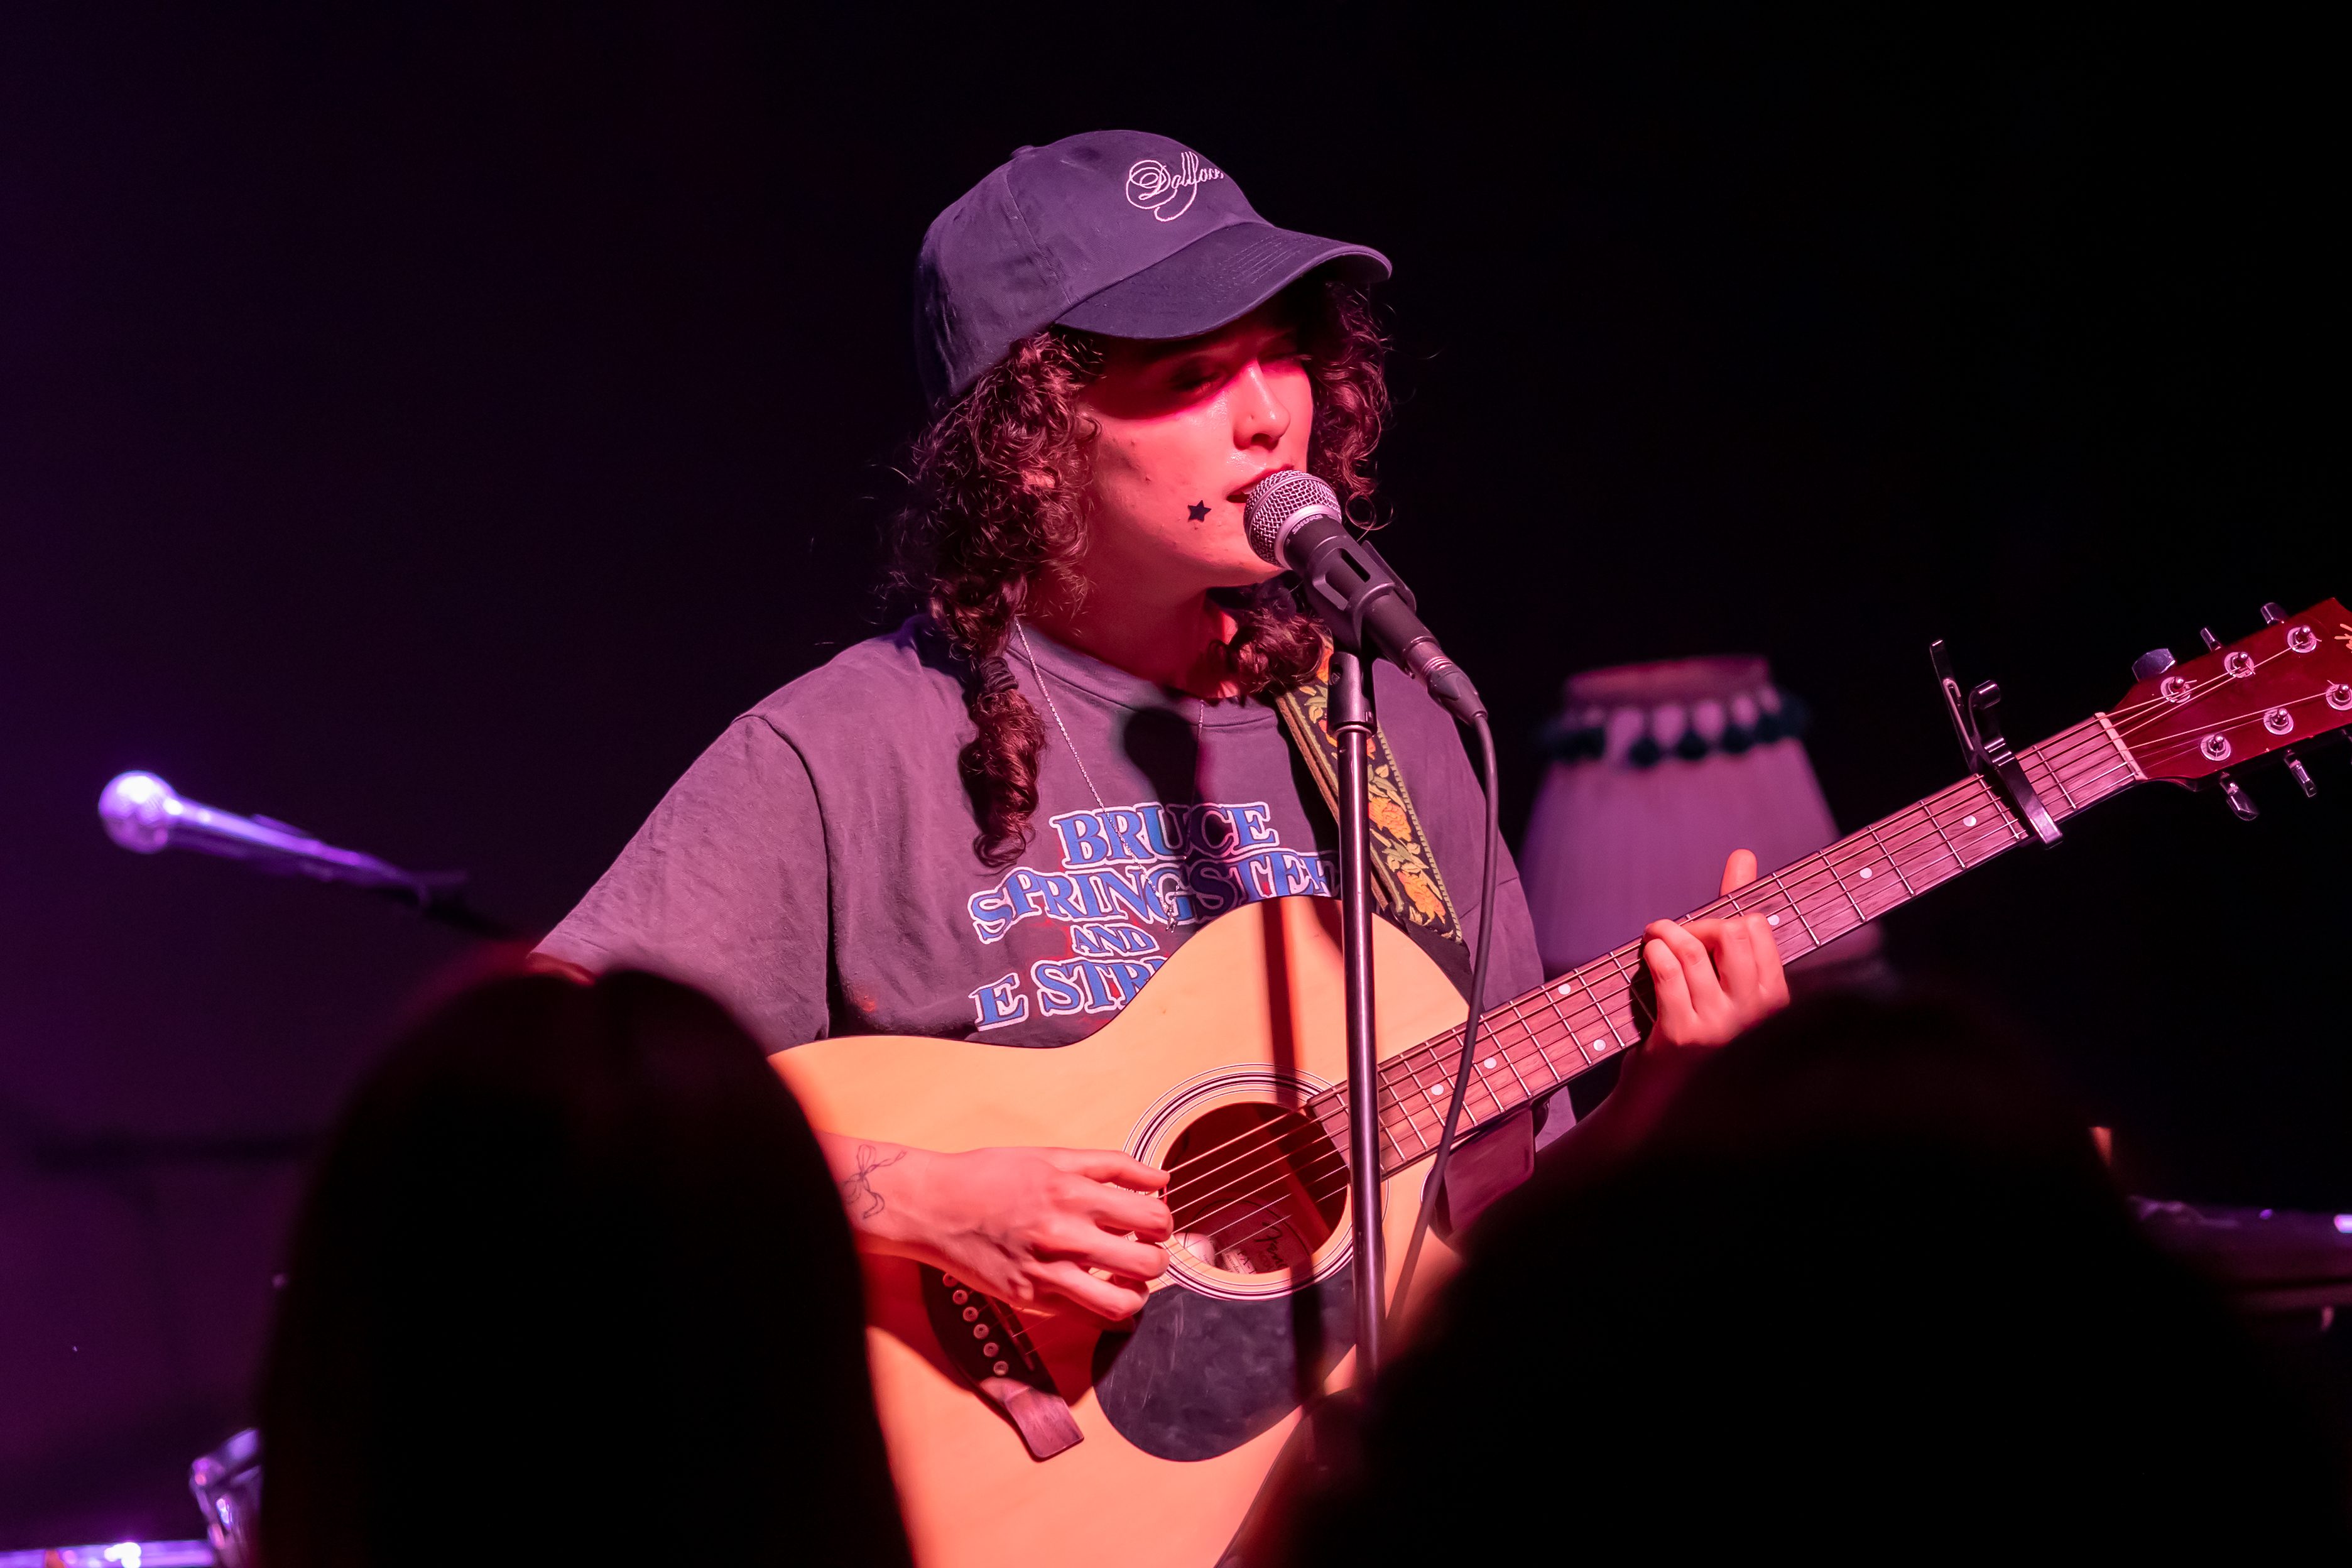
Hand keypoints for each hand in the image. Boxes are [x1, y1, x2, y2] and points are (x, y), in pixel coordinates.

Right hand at [822, 1135, 1171, 1319]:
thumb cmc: (990, 1176)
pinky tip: (1105, 1298)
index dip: (1163, 1223)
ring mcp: (1048, 1272)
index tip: (1152, 1224)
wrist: (935, 1205)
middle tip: (1144, 1252)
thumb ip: (1112, 1166)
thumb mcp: (1053, 1155)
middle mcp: (1066, 1235)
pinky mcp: (1030, 1299)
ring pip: (1124, 1302)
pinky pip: (1087, 1320)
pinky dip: (1108, 1315)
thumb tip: (1161, 1178)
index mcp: (1075, 1193)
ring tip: (1127, 1280)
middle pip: (1148, 1263)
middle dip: (1157, 1259)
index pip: (1153, 1217)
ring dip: (1138, 1293)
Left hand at [1637, 849, 1790, 1051]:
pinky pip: (1668, 972)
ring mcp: (1721, 1028)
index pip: (1757, 929)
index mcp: (1776, 1002)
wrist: (1661, 1101)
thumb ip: (1737, 921)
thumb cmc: (1697, 1030)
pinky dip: (1654, 952)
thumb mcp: (1724, 980)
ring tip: (1654, 935)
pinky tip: (1648, 954)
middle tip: (1675, 933)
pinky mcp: (1683, 1037)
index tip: (1704, 927)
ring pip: (1694, 950)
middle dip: (1697, 922)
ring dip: (1666, 931)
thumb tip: (1743, 855)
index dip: (1725, 917)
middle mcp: (1756, 1017)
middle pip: (1729, 934)